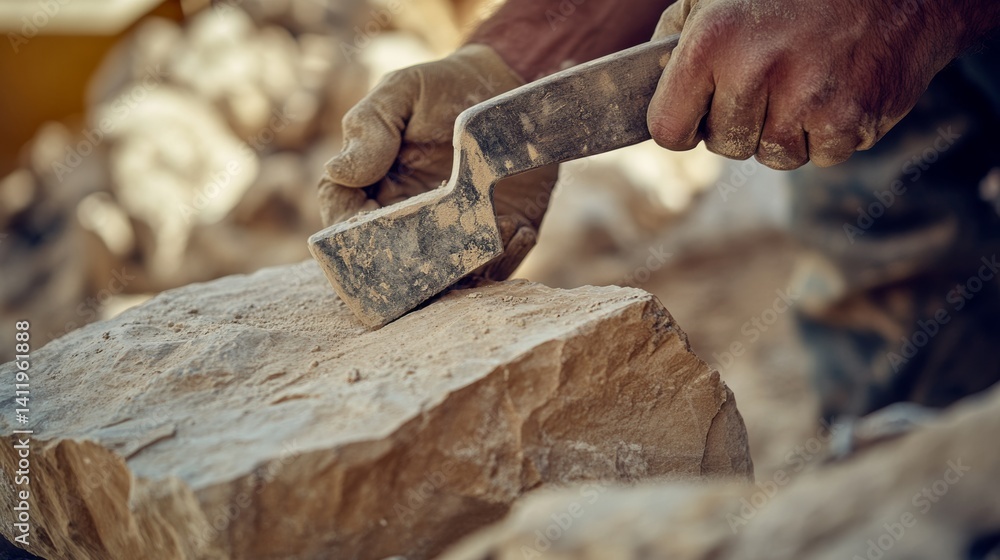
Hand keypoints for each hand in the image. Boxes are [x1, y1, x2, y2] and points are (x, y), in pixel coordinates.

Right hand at [319, 45, 557, 280]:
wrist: (510, 86)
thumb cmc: (445, 87)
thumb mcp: (402, 91)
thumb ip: (370, 126)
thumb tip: (339, 170)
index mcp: (374, 189)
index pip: (346, 224)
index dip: (349, 234)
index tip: (370, 224)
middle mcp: (409, 222)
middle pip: (392, 265)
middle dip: (406, 268)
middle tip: (433, 246)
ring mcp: (453, 237)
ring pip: (442, 280)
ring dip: (459, 270)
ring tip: (489, 231)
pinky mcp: (495, 243)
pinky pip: (493, 273)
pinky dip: (503, 259)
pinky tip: (517, 229)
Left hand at [647, 0, 961, 168]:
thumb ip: (673, 40)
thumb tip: (642, 86)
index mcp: (712, 41)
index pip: (667, 129)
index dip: (681, 125)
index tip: (696, 113)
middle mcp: (755, 72)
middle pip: (723, 146)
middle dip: (738, 122)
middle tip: (766, 80)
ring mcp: (806, 99)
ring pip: (772, 156)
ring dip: (784, 130)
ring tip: (805, 79)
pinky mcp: (851, 120)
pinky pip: (819, 155)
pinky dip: (827, 133)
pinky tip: (838, 88)